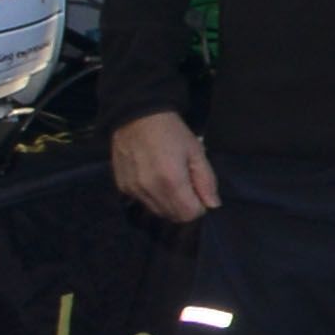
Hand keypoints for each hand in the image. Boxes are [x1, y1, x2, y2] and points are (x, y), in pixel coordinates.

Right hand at [109, 109, 219, 228]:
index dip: (199, 207)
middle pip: (172, 216)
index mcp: (171, 182)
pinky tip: (155, 179)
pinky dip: (152, 197)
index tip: (199, 192)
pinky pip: (142, 202)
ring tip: (171, 181)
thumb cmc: (172, 133)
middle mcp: (149, 190)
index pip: (188, 215)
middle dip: (184, 207)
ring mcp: (133, 190)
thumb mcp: (196, 152)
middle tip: (187, 186)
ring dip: (168, 204)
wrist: (137, 117)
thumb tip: (212, 205)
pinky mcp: (122, 187)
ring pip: (157, 212)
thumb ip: (206, 181)